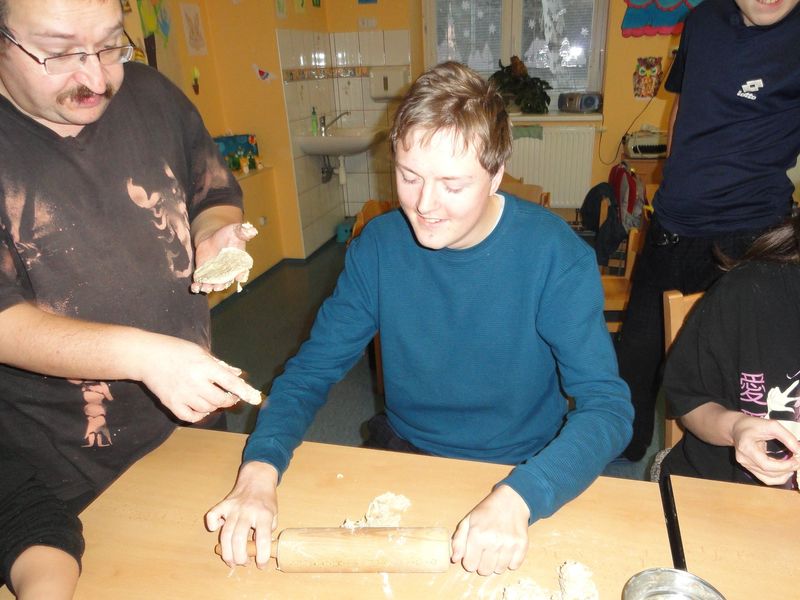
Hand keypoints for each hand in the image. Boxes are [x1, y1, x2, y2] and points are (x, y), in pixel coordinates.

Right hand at [137, 333, 261, 421]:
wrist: (147, 356)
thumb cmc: (177, 350)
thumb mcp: (201, 352)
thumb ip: (221, 365)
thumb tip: (238, 374)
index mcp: (205, 366)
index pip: (230, 382)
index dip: (245, 391)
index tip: (256, 398)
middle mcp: (195, 382)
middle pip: (220, 400)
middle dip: (229, 400)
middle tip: (229, 396)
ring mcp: (182, 394)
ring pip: (207, 409)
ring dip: (214, 406)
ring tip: (211, 397)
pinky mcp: (171, 403)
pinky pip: (191, 417)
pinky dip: (199, 415)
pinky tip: (200, 407)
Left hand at [192, 222, 257, 293]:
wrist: (211, 238)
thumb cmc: (227, 235)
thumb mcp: (235, 231)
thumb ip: (242, 232)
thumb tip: (252, 230)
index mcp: (238, 264)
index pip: (242, 272)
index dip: (241, 275)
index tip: (239, 276)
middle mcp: (227, 273)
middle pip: (225, 282)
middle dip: (221, 285)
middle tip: (218, 286)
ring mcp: (214, 276)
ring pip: (212, 285)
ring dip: (208, 288)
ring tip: (205, 288)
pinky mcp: (203, 275)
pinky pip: (200, 283)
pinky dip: (197, 287)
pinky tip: (194, 287)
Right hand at [206, 461, 279, 567]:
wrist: (257, 479)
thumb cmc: (266, 500)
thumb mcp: (274, 515)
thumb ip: (268, 531)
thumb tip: (260, 550)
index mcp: (264, 514)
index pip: (263, 539)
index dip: (262, 556)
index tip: (261, 565)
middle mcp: (248, 511)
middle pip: (239, 539)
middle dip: (240, 557)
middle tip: (243, 563)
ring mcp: (234, 507)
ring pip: (226, 533)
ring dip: (227, 552)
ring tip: (231, 561)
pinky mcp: (223, 504)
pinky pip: (212, 516)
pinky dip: (212, 525)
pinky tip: (216, 530)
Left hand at [451, 484, 529, 575]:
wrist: (511, 501)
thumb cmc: (486, 512)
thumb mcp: (468, 521)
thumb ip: (458, 541)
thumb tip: (455, 559)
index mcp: (477, 535)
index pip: (470, 565)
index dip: (470, 561)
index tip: (474, 553)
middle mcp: (493, 541)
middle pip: (484, 571)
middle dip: (482, 564)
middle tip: (485, 552)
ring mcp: (509, 544)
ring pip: (499, 570)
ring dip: (496, 563)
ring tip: (496, 550)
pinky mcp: (522, 545)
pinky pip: (514, 566)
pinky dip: (510, 561)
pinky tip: (507, 550)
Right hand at [731, 415, 799, 485]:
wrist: (737, 428)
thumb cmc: (752, 425)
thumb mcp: (771, 425)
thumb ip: (786, 437)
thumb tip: (798, 451)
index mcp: (746, 448)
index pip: (766, 465)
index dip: (784, 466)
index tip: (797, 459)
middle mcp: (744, 460)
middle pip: (768, 473)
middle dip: (787, 469)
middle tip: (798, 461)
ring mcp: (746, 466)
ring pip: (768, 479)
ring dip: (784, 475)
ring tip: (793, 465)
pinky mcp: (749, 469)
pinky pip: (766, 479)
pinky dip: (778, 477)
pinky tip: (785, 470)